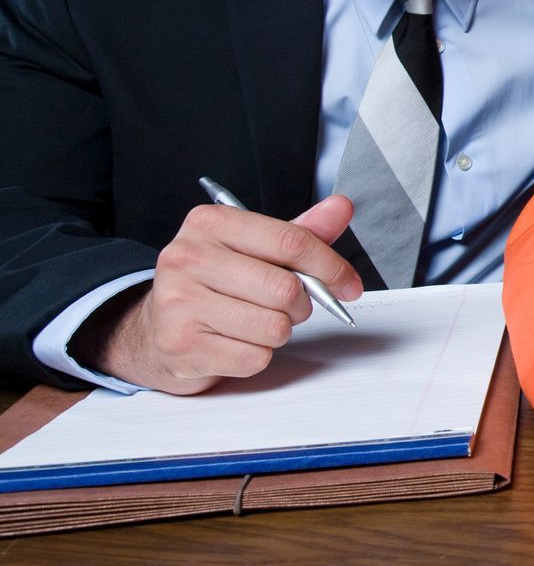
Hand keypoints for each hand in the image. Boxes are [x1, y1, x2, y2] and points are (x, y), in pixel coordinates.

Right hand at [76, 196, 362, 393]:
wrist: (154, 328)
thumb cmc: (214, 284)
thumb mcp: (255, 248)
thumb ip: (301, 231)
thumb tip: (342, 207)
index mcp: (210, 223)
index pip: (291, 241)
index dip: (331, 266)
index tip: (348, 285)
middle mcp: (187, 257)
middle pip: (286, 289)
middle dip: (301, 305)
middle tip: (287, 306)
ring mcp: (179, 302)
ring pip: (274, 327)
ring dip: (278, 332)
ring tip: (254, 322)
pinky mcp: (181, 345)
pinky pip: (255, 358)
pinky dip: (256, 355)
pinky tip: (234, 342)